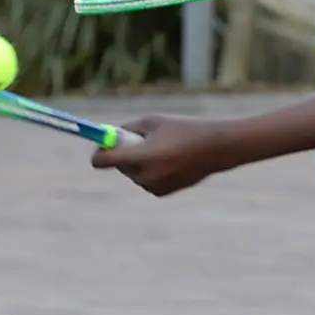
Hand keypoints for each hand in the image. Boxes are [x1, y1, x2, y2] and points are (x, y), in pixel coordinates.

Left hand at [91, 115, 235, 195]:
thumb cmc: (184, 129)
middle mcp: (144, 176)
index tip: (101, 145)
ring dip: (138, 161)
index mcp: (140, 157)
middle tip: (134, 140)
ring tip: (162, 147)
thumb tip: (109, 135)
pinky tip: (170, 159)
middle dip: (121, 153)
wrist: (215, 148)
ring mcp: (153, 187)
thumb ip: (128, 129)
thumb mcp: (153, 121)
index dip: (99, 153)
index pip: (104, 161)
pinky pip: (146, 179)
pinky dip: (151, 170)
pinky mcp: (162, 192)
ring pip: (133, 173)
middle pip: (118, 166)